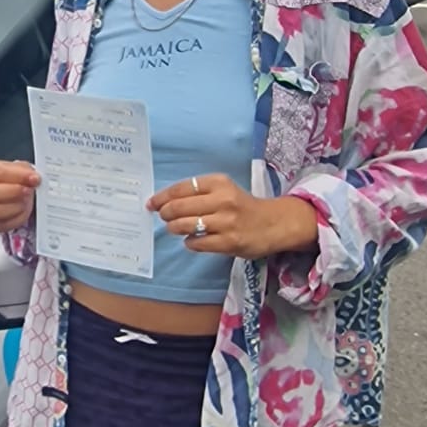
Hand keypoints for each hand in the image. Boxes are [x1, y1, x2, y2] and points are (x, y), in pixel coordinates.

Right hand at [0, 159, 39, 233]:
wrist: (14, 192)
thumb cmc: (13, 179)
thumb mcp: (19, 168)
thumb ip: (25, 171)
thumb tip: (33, 178)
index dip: (14, 175)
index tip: (32, 178)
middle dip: (12, 191)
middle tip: (29, 190)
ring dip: (14, 206)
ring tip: (27, 201)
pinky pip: (0, 225)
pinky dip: (15, 219)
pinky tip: (24, 211)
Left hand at [148, 174, 319, 258]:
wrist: (273, 224)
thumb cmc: (243, 206)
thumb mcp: (224, 190)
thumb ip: (199, 194)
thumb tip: (165, 202)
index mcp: (219, 183)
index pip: (181, 188)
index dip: (162, 196)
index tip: (152, 203)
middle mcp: (223, 200)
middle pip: (179, 207)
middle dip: (165, 213)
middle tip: (163, 217)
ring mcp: (226, 222)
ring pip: (185, 225)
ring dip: (174, 228)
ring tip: (175, 228)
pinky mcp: (229, 242)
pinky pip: (197, 243)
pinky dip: (190, 243)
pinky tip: (192, 240)